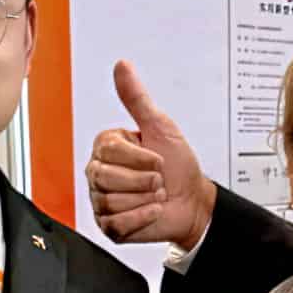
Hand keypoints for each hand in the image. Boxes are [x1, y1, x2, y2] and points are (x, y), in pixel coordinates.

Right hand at [86, 60, 217, 251]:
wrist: (193, 202)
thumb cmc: (179, 165)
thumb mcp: (160, 127)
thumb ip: (137, 98)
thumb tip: (122, 66)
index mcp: (107, 148)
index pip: (109, 152)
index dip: (140, 158)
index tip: (157, 159)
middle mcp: (99, 173)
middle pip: (106, 179)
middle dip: (143, 181)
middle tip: (158, 180)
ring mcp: (102, 201)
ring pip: (112, 202)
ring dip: (144, 200)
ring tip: (155, 195)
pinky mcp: (110, 226)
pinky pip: (117, 223)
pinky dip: (142, 218)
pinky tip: (151, 211)